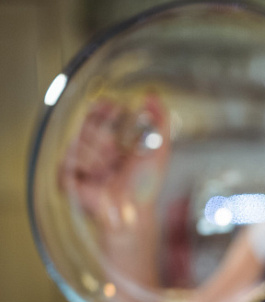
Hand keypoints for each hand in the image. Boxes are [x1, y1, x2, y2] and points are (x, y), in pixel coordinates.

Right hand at [58, 94, 170, 232]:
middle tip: (115, 147)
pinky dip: (87, 165)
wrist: (135, 208)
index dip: (104, 107)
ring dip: (99, 153)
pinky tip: (97, 174)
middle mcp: (92, 145)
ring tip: (109, 167)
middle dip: (103, 133)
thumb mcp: (160, 148)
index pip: (98, 110)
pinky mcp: (66, 175)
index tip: (114, 108)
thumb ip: (161, 120)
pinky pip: (69, 158)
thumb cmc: (145, 183)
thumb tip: (153, 94)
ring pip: (77, 139)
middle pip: (85, 121)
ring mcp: (78, 160)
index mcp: (110, 137)